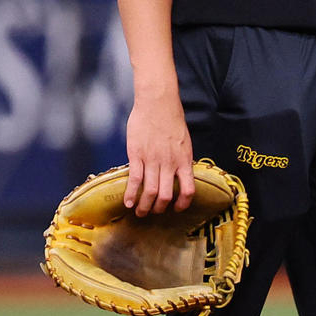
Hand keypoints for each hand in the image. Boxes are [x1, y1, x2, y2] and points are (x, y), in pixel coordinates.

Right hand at [124, 94, 194, 214]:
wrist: (157, 102)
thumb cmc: (171, 118)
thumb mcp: (184, 141)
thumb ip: (181, 159)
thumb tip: (178, 174)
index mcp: (184, 160)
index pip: (188, 190)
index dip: (183, 204)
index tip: (176, 208)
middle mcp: (170, 163)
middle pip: (166, 196)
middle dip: (159, 209)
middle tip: (153, 213)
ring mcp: (153, 160)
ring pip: (150, 192)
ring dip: (144, 206)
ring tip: (139, 212)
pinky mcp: (137, 155)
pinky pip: (135, 180)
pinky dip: (131, 194)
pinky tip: (128, 202)